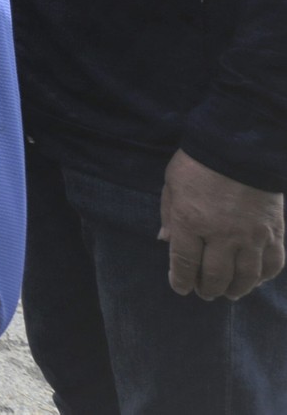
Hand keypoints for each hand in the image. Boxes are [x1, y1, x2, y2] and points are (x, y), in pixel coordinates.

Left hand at [160, 148, 286, 299]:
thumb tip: (164, 240)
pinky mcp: (274, 232)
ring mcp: (251, 235)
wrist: (240, 146)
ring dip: (236, 290)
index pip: (184, 263)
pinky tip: (255, 279)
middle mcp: (221, 234)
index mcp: (190, 222)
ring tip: (229, 293)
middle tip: (205, 293)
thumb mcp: (172, 184)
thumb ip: (169, 215)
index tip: (180, 287)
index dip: (181, 280)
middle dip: (207, 289)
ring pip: (245, 276)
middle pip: (215, 276)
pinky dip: (263, 277)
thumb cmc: (198, 163)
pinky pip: (272, 264)